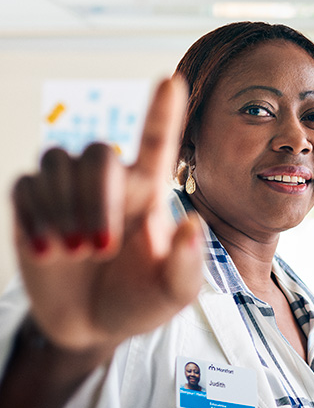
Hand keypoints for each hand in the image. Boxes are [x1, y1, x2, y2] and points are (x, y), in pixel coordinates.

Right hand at [11, 77, 202, 353]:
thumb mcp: (173, 295)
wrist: (91, 326)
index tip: (171, 81)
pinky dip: (35, 219)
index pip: (157, 143)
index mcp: (150, 194)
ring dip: (65, 209)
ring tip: (76, 254)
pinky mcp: (32, 205)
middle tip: (100, 250)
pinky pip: (25, 187)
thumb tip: (193, 224)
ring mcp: (68, 190)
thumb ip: (186, 266)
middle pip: (99, 153)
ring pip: (57, 162)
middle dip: (97, 199)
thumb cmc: (139, 301)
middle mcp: (110, 183)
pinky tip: (49, 253)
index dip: (162, 112)